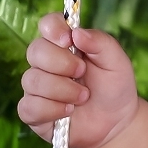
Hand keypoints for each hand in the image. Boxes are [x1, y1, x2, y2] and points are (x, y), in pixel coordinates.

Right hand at [18, 12, 140, 147]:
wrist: (116, 122)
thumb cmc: (115, 87)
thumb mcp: (117, 62)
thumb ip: (101, 43)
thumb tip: (77, 32)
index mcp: (66, 44)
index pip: (48, 25)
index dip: (53, 28)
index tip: (68, 40)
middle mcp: (47, 63)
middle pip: (36, 50)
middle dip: (62, 63)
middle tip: (82, 73)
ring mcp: (38, 87)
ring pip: (33, 80)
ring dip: (63, 90)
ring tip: (84, 96)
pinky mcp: (33, 111)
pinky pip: (30, 106)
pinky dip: (53, 109)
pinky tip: (69, 111)